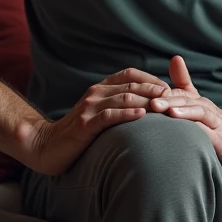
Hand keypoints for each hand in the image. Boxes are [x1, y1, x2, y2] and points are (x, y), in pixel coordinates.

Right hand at [15, 68, 170, 176]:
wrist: (46, 146)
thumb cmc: (77, 134)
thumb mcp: (98, 115)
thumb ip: (117, 106)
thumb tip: (146, 106)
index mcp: (101, 89)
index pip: (130, 75)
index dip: (151, 79)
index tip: (171, 86)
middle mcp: (96, 94)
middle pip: (131, 86)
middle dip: (154, 89)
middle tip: (176, 95)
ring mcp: (89, 108)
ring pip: (123, 98)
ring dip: (147, 101)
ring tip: (165, 104)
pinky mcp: (84, 124)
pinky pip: (109, 116)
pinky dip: (127, 114)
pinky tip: (142, 116)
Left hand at [150, 56, 221, 168]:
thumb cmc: (215, 124)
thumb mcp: (197, 105)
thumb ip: (184, 84)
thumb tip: (174, 58)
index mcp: (193, 100)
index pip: (171, 93)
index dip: (153, 91)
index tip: (132, 91)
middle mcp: (202, 106)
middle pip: (180, 98)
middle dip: (160, 97)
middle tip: (141, 98)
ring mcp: (212, 120)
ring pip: (193, 109)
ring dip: (176, 107)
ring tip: (158, 107)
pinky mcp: (220, 136)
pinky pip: (206, 127)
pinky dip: (193, 124)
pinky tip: (181, 125)